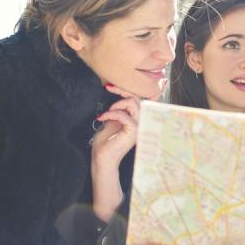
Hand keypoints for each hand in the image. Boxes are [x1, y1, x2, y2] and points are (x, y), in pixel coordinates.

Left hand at [90, 84, 142, 220]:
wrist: (102, 158)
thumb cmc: (105, 142)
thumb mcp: (112, 120)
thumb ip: (119, 110)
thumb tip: (121, 95)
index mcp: (138, 120)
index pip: (140, 99)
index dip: (128, 89)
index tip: (111, 85)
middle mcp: (142, 123)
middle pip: (137, 98)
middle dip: (122, 90)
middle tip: (108, 88)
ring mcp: (139, 127)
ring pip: (134, 103)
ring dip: (118, 103)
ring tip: (108, 111)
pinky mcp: (133, 132)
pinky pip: (124, 115)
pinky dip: (111, 113)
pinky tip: (103, 117)